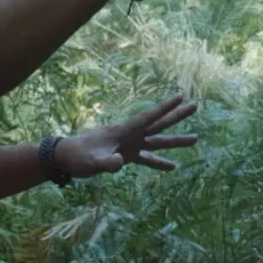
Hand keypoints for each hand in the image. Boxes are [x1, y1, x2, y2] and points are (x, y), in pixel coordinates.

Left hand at [53, 95, 198, 179]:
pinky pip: (147, 158)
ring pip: (157, 140)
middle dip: (177, 115)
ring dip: (175, 140)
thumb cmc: (78, 156)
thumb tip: (119, 164)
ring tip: (196, 138)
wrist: (67, 158)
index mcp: (124, 130)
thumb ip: (106, 162)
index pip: (149, 117)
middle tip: (195, 105)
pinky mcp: (126, 156)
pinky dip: (159, 162)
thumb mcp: (92, 161)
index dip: (165, 107)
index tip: (181, 96)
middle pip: (159, 124)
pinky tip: (173, 166)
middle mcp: (130, 135)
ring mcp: (130, 145)